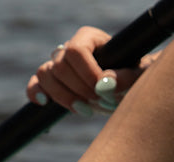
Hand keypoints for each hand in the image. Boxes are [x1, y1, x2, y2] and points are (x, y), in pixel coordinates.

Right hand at [27, 26, 158, 115]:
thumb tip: (104, 85)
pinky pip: (35, 85)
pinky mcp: (53, 84)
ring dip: (63, 97)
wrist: (127, 92)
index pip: (76, 50)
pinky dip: (35, 93)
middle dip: (79, 90)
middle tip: (101, 104)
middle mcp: (70, 49)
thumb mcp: (138, 77)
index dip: (86, 73)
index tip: (102, 91)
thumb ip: (126, 78)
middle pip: (59, 66)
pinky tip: (45, 104)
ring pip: (45, 75)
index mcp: (90, 39)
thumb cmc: (135, 79)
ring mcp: (59, 66)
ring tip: (86, 110)